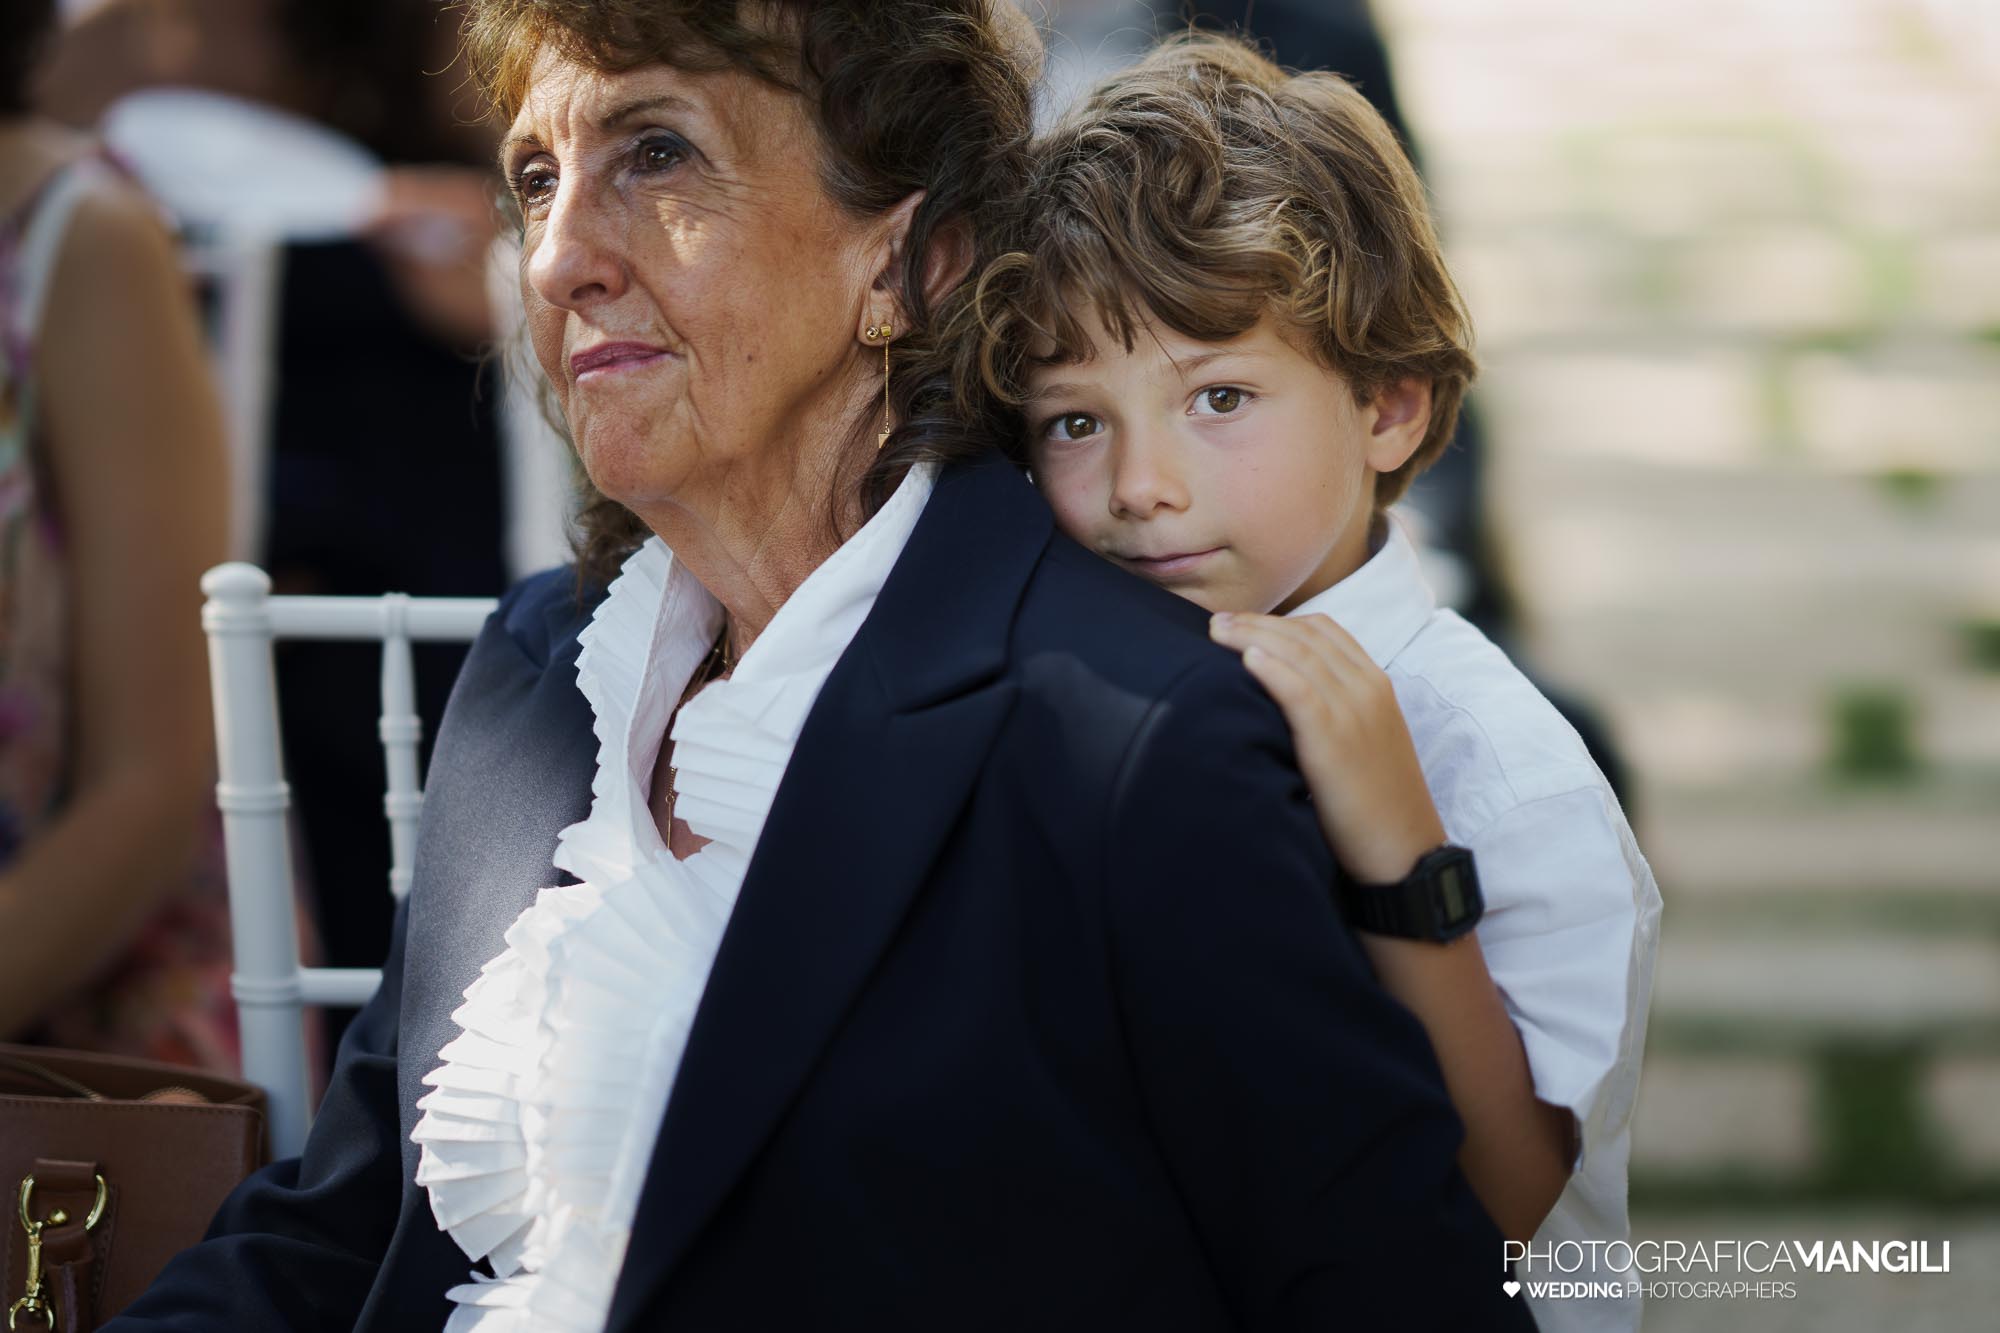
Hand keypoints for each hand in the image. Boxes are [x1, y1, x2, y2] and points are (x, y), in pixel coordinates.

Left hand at [1209, 611, 1446, 884]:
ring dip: (1252, 636)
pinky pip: (1299, 689)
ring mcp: (1353, 711)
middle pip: (1306, 635)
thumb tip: (1285, 700)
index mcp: (1377, 684)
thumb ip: (1336, 712)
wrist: (1404, 850)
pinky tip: (1245, 659)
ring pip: (1298, 653)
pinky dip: (1271, 669)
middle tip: (1217, 621)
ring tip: (1217, 632)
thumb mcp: (1363, 742)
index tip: (1244, 622)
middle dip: (1258, 622)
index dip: (1281, 620)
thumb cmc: (1375, 803)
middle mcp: (1367, 688)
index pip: (1326, 630)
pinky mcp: (1335, 738)